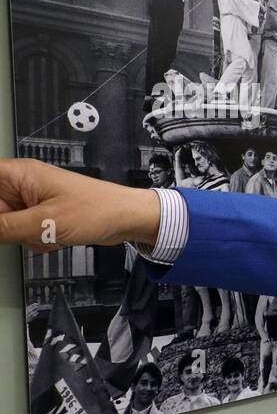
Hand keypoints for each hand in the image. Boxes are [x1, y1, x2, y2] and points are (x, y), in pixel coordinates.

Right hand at [0, 159, 159, 251]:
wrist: (126, 219)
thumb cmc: (98, 209)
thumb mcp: (44, 222)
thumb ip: (4, 228)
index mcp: (19, 174)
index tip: (1, 223)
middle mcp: (23, 184)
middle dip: (8, 226)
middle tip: (28, 230)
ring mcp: (32, 201)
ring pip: (7, 224)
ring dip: (25, 235)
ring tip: (49, 232)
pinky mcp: (42, 215)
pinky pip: (24, 232)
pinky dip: (37, 239)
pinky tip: (56, 237)